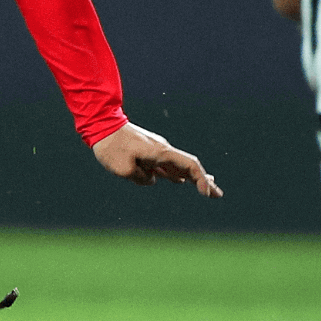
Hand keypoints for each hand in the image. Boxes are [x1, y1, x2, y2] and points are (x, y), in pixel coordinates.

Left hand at [92, 122, 221, 197]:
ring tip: (207, 189)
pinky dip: (177, 174)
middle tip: (218, 195)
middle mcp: (162, 150)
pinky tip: (181, 181)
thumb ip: (142, 178)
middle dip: (204, 181)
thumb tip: (152, 179)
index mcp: (160, 153)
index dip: (200, 180)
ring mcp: (156, 150)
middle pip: (189, 167)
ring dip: (193, 178)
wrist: (101, 124)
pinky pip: (166, 165)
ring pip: (179, 167)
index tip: (206, 194)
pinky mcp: (148, 152)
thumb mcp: (124, 170)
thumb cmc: (111, 147)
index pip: (189, 165)